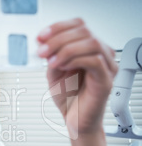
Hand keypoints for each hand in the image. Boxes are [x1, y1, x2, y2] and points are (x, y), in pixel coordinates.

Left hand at [37, 18, 117, 136]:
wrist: (74, 121)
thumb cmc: (67, 97)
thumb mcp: (53, 70)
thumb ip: (50, 55)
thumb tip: (43, 40)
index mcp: (88, 48)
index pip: (79, 24)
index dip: (58, 27)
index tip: (40, 37)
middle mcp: (101, 54)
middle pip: (84, 31)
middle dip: (58, 39)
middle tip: (42, 52)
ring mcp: (106, 66)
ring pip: (91, 43)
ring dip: (66, 49)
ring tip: (51, 62)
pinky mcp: (106, 80)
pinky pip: (94, 61)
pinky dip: (75, 60)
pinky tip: (62, 67)